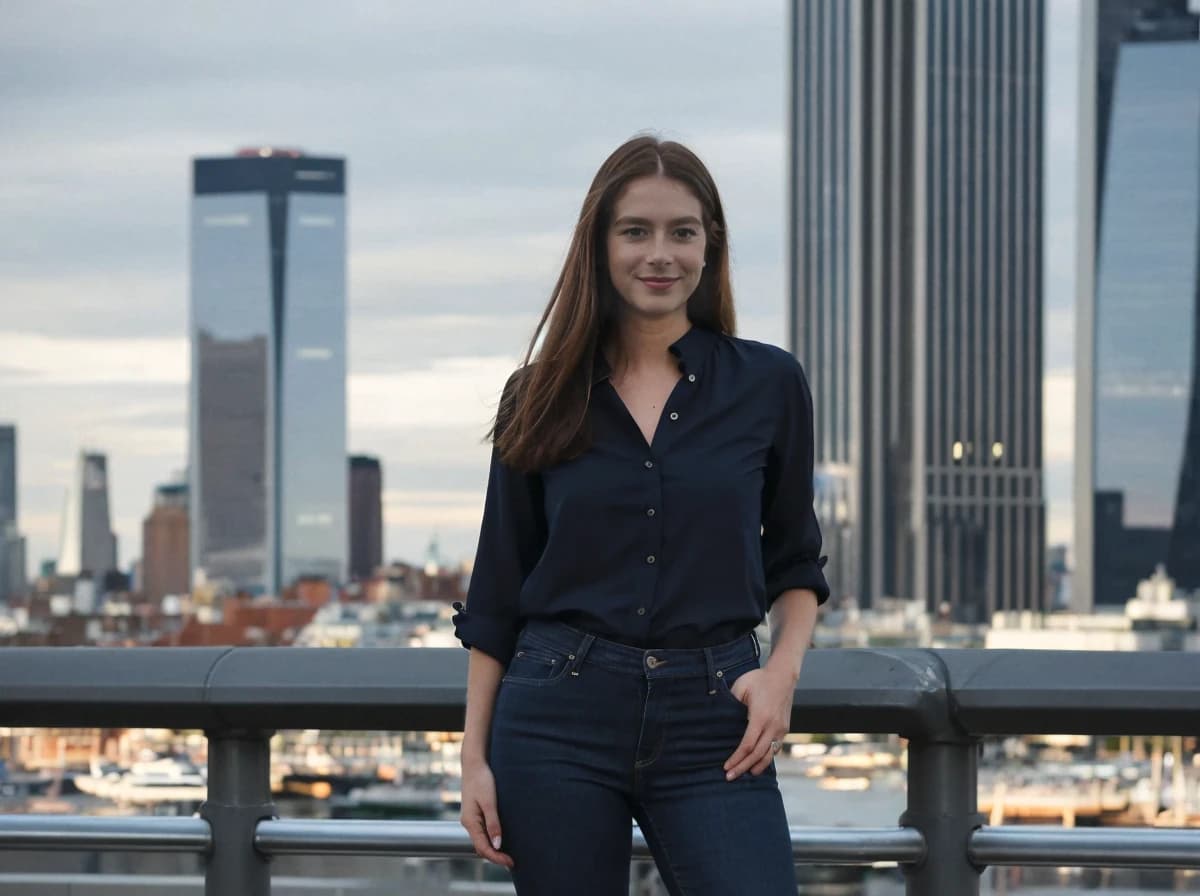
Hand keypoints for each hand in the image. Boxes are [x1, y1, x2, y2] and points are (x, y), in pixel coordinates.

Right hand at [459, 757, 513, 868]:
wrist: (474, 764)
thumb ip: (493, 823)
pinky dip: (491, 840)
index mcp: (470, 822)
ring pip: (481, 840)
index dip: (496, 857)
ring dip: (493, 850)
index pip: (482, 847)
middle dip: (495, 856)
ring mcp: (471, 819)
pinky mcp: (475, 814)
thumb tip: (498, 845)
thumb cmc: (482, 780)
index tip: (510, 862)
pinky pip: (482, 832)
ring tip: (507, 855)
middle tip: (512, 862)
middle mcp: (468, 823)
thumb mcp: (489, 802)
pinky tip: (500, 840)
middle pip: (481, 847)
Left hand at [722, 665, 793, 780]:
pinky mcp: (785, 728)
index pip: (747, 745)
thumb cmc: (759, 679)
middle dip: (742, 767)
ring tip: (746, 774)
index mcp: (760, 717)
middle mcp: (773, 726)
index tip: (726, 767)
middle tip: (730, 777)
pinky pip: (776, 747)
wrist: (783, 674)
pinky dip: (767, 757)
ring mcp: (781, 728)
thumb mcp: (741, 687)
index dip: (736, 758)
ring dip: (757, 766)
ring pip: (769, 754)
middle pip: (757, 754)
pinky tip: (759, 762)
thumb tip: (722, 719)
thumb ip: (732, 704)